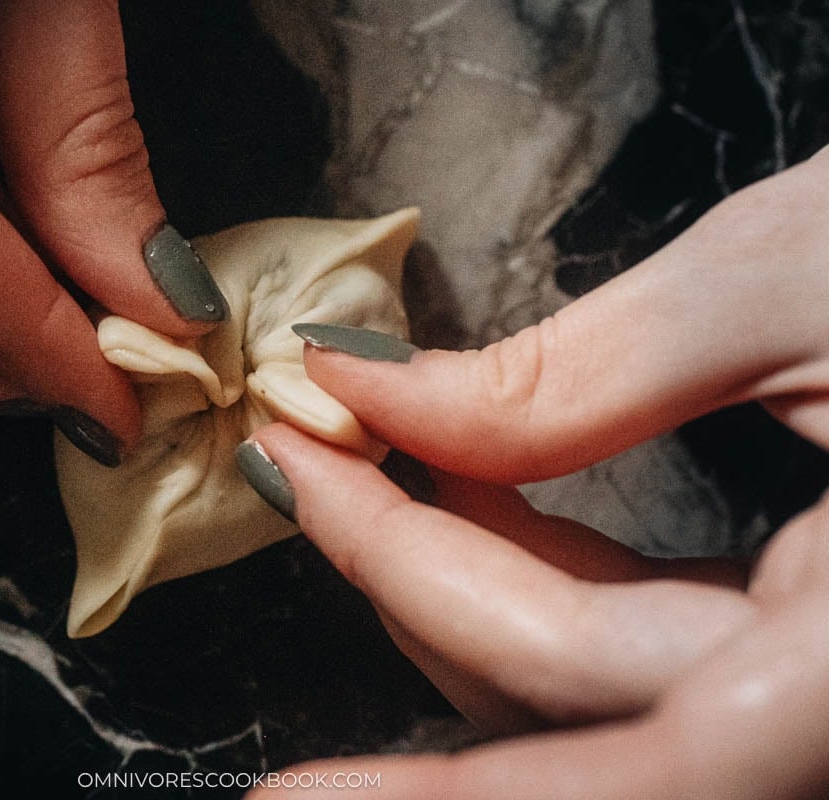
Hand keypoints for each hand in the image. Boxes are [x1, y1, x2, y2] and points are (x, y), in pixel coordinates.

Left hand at [244, 150, 828, 797]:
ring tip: (379, 469)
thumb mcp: (805, 277)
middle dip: (415, 583)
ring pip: (603, 686)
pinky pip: (653, 644)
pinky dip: (552, 571)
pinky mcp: (822, 639)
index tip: (282, 798)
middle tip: (315, 470)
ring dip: (470, 579)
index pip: (616, 778)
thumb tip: (384, 400)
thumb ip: (579, 375)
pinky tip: (486, 496)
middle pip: (576, 703)